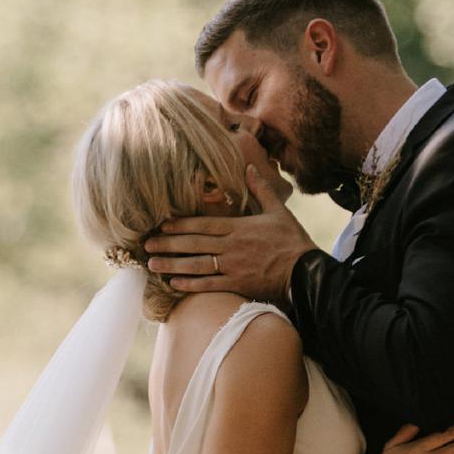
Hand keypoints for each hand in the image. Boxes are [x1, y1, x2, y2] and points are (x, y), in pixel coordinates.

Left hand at [145, 166, 315, 304]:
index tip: (162, 224)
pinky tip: (174, 284)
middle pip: (194, 243)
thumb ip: (260, 190)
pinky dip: (191, 285)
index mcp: (239, 227)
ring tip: (152, 265)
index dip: (181, 224)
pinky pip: (210, 285)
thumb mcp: (278, 210)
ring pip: (197, 264)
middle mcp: (231, 246)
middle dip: (168, 244)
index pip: (204, 224)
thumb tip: (248, 168)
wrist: (306, 271)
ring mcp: (233, 266)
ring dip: (173, 265)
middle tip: (147, 245)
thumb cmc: (293, 241)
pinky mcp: (238, 284)